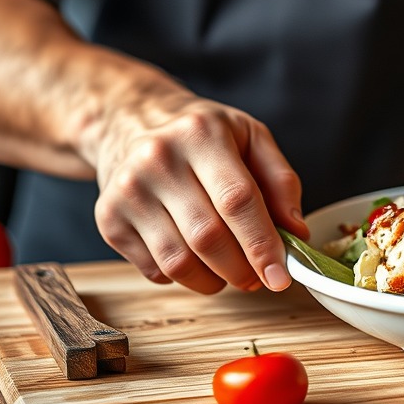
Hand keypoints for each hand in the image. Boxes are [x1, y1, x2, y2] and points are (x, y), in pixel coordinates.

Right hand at [86, 88, 308, 294]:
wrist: (132, 123)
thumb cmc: (203, 135)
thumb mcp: (251, 138)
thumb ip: (281, 182)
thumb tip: (295, 233)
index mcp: (202, 134)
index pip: (237, 200)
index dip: (263, 244)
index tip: (281, 277)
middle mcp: (158, 158)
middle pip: (208, 237)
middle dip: (242, 269)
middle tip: (259, 278)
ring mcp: (128, 190)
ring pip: (178, 262)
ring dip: (214, 280)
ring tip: (230, 270)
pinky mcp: (108, 218)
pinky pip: (155, 269)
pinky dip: (183, 276)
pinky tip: (194, 255)